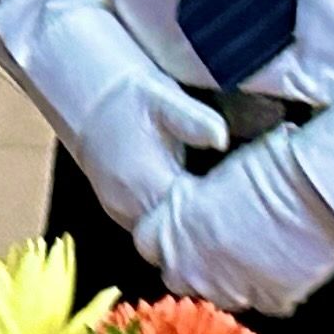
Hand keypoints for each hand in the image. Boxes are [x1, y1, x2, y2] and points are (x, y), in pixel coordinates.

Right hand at [27, 5, 231, 233]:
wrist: (85, 96)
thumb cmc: (126, 95)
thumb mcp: (162, 97)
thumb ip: (193, 120)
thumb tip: (220, 136)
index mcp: (146, 184)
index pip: (192, 223)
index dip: (222, 219)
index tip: (249, 208)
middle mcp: (130, 206)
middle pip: (176, 238)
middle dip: (207, 230)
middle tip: (242, 217)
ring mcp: (121, 211)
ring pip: (161, 236)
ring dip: (186, 227)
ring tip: (220, 213)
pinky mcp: (119, 209)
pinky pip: (150, 226)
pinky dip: (170, 221)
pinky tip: (192, 205)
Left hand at [135, 128, 333, 319]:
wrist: (319, 190)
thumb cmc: (271, 168)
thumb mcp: (217, 178)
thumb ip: (196, 202)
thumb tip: (202, 202)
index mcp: (172, 228)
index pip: (147, 243)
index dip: (166, 236)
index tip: (183, 229)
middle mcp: (191, 265)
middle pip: (176, 277)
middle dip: (192, 266)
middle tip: (220, 249)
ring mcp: (228, 289)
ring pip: (216, 295)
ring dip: (229, 281)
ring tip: (256, 257)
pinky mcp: (266, 302)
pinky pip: (259, 301)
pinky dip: (268, 289)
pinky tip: (283, 268)